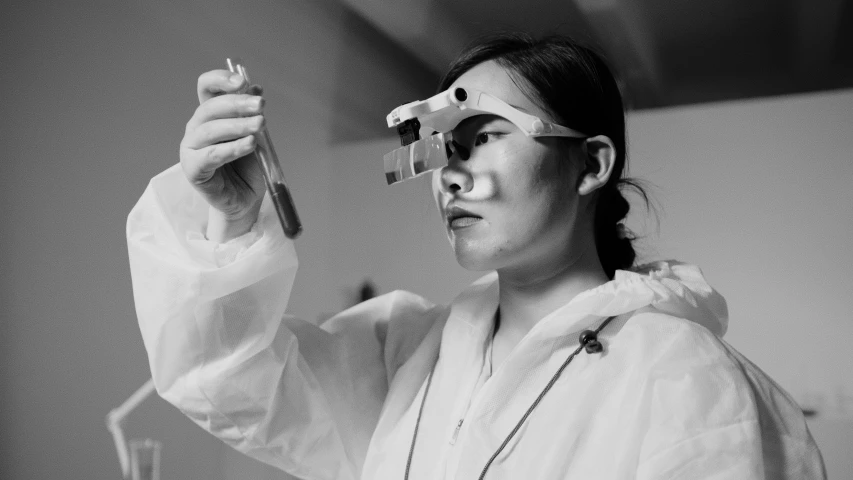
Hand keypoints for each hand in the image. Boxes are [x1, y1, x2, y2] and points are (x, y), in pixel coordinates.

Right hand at [180, 69, 266, 240]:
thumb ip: (251, 113)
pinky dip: (232, 148)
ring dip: (237, 125)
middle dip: (237, 103)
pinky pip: (211, 156)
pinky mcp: (193, 170)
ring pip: (210, 130)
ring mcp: (191, 149)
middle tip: (261, 105)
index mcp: (209, 115)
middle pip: (210, 107)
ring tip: (260, 125)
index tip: (242, 80)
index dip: (220, 79)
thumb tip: (256, 88)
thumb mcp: (254, 135)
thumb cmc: (247, 166)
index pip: (206, 87)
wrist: (245, 198)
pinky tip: (250, 144)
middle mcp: (196, 128)